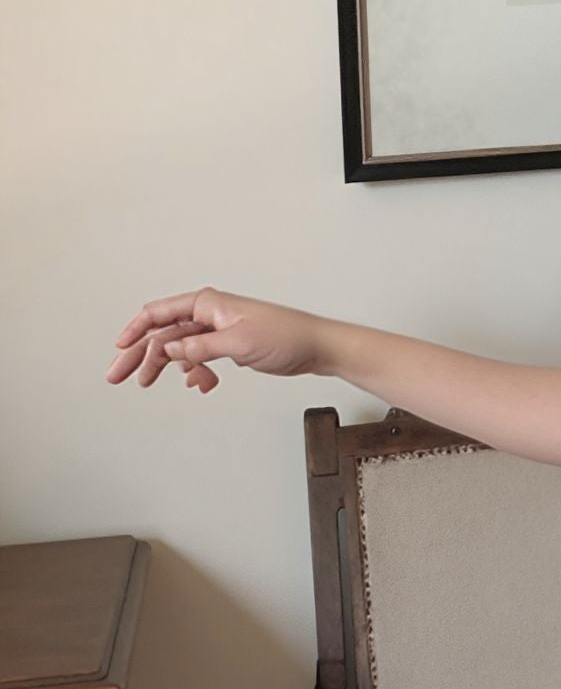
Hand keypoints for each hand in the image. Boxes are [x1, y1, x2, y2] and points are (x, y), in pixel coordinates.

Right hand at [105, 287, 327, 392]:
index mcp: (208, 304)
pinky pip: (199, 358)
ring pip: (179, 349)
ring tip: (149, 384)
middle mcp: (209, 314)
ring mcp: (217, 330)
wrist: (316, 347)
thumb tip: (167, 351)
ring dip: (167, 367)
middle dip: (140, 354)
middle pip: (163, 334)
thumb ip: (199, 348)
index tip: (118, 349)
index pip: (158, 313)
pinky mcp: (227, 346)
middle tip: (118, 377)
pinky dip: (196, 372)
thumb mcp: (237, 344)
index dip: (134, 331)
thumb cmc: (284, 337)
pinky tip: (201, 384)